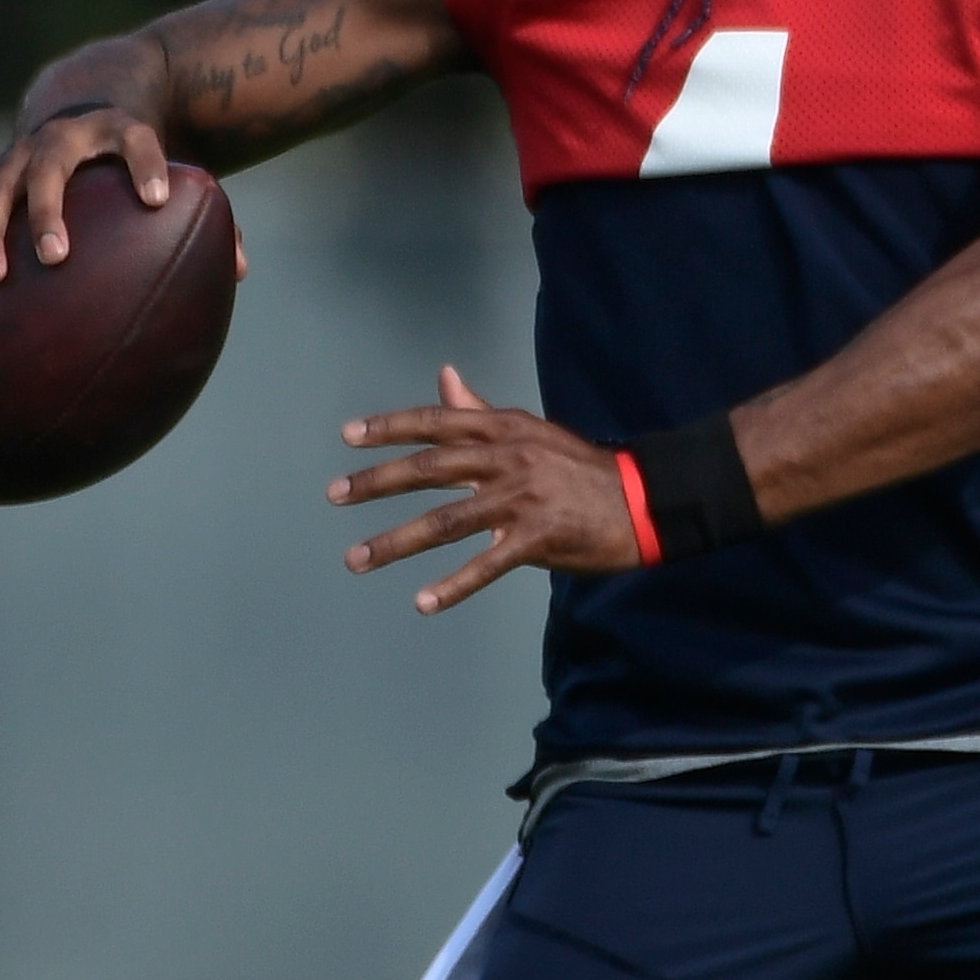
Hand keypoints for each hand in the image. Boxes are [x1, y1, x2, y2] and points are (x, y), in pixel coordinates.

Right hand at [0, 106, 249, 286]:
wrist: (87, 94)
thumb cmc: (138, 150)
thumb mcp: (172, 161)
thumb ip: (204, 210)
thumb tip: (237, 270)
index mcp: (118, 128)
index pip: (137, 140)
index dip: (147, 165)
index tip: (160, 197)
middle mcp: (64, 136)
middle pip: (52, 168)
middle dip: (51, 211)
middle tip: (58, 256)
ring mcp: (22, 153)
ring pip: (1, 189)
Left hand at [328, 365, 639, 606]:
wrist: (644, 500)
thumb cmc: (581, 468)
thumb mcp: (531, 430)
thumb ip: (481, 410)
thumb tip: (445, 377)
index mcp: (505, 428)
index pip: (437, 422)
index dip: (390, 428)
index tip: (348, 436)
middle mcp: (508, 457)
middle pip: (429, 467)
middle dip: (376, 482)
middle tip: (335, 495)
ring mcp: (522, 498)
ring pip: (447, 520)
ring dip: (396, 541)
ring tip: (358, 558)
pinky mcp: (539, 537)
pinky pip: (488, 564)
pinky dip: (453, 586)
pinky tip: (424, 602)